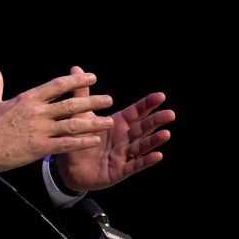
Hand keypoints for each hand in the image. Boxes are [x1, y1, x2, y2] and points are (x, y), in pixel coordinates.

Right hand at [0, 66, 114, 175]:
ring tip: (109, 121)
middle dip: (93, 101)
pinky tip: (94, 140)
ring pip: (73, 124)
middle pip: (71, 104)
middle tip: (109, 99)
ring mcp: (39, 129)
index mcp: (28, 99)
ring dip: (93, 122)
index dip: (76, 80)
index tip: (92, 78)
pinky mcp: (39, 147)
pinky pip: (66, 144)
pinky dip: (82, 142)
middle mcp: (37, 112)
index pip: (57, 85)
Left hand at [54, 66, 175, 191]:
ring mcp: (123, 155)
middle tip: (171, 113)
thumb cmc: (78, 139)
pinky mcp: (119, 171)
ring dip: (154, 140)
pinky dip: (146, 161)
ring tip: (166, 133)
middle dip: (155, 121)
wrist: (68, 167)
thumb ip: (81, 94)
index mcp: (116, 124)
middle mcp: (123, 139)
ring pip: (141, 146)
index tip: (160, 96)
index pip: (134, 112)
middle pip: (142, 128)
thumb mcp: (80, 115)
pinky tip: (157, 156)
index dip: (147, 105)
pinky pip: (134, 165)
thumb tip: (76, 67)